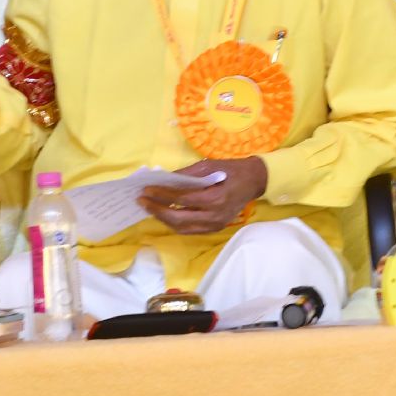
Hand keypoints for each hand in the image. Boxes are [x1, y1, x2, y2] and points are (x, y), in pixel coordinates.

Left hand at [139, 157, 267, 234]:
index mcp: (215, 198)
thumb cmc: (230, 170)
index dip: (162, 195)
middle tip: (142, 200)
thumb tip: (163, 179)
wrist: (253, 181)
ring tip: (149, 207)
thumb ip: (186, 174)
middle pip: (180, 218)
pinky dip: (175, 223)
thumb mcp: (207, 166)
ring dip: (163, 218)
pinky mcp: (215, 228)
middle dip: (158, 210)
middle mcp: (215, 215)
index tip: (146, 189)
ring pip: (183, 228)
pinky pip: (190, 230)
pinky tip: (164, 213)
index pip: (182, 199)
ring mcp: (216, 225)